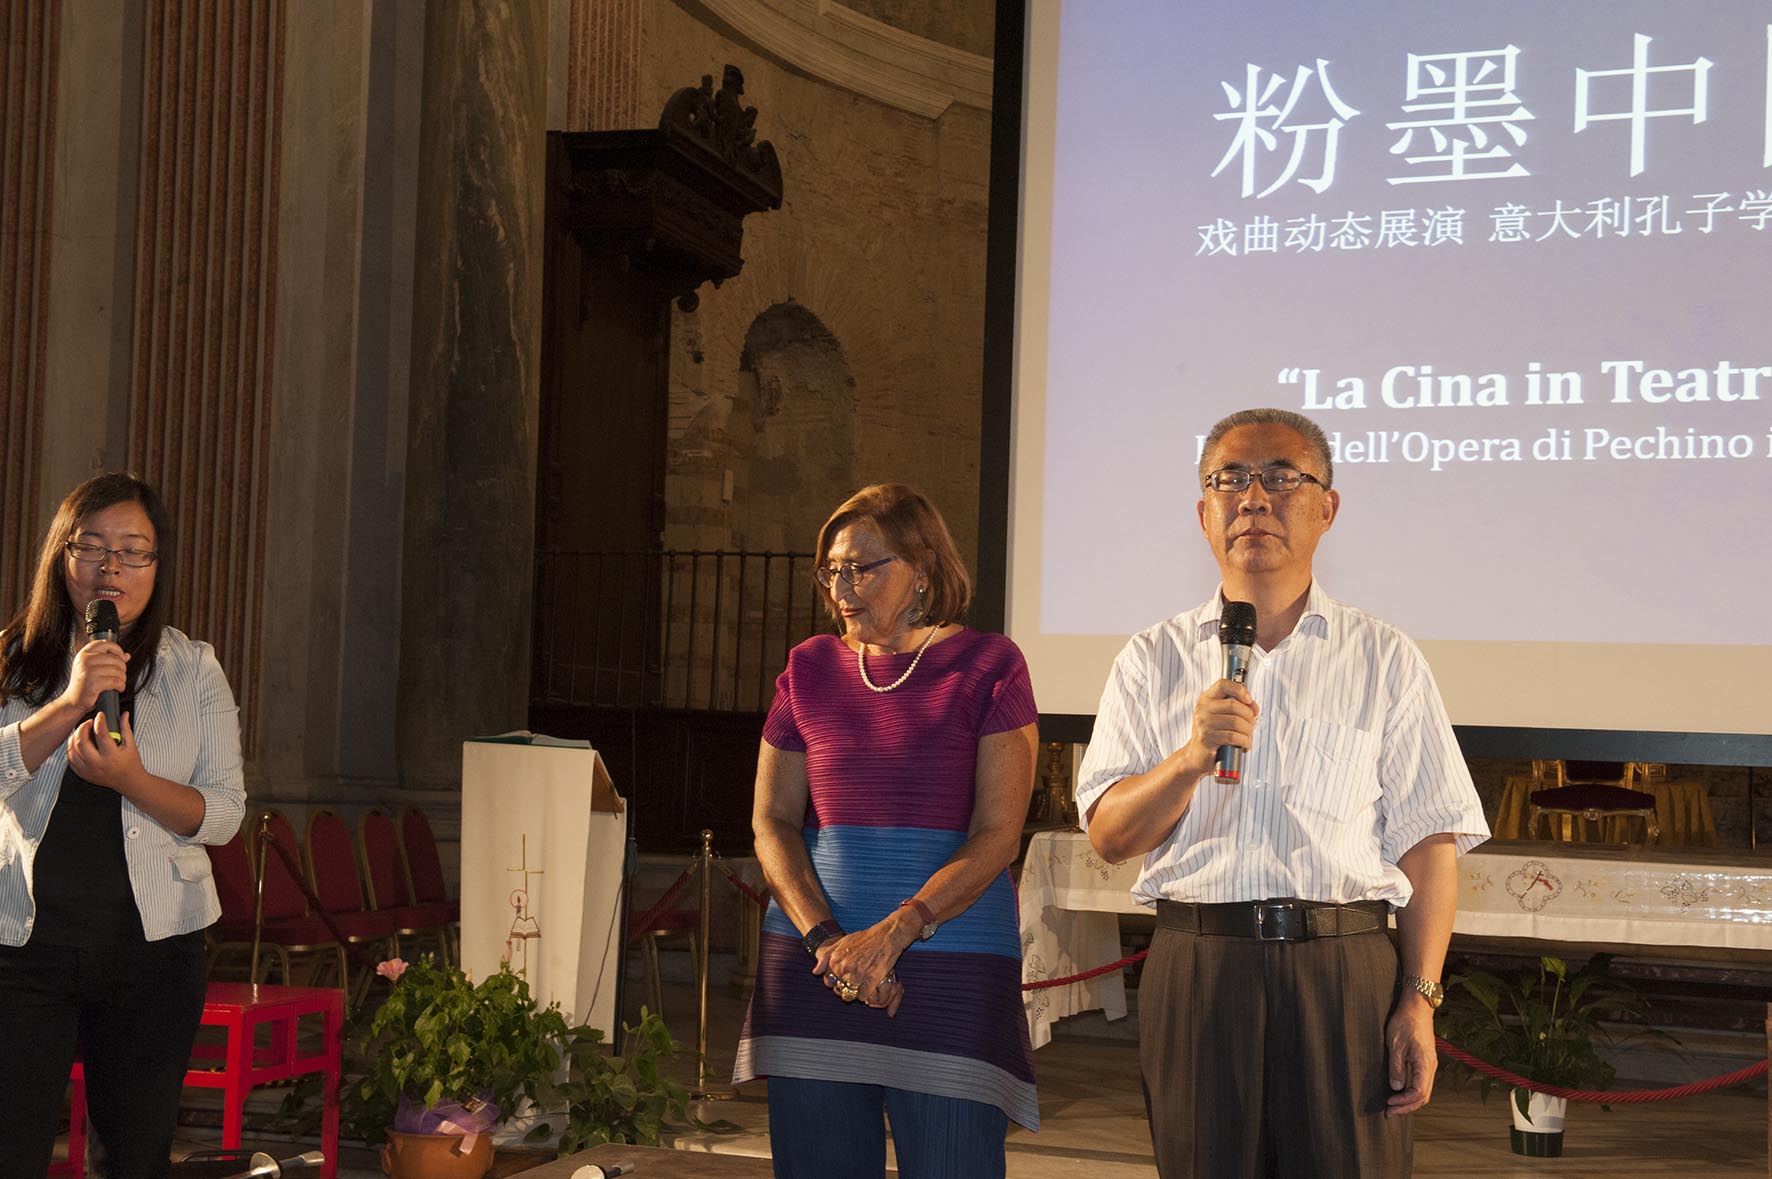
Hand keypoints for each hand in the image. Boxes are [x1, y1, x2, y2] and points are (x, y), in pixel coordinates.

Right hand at [61, 640, 128, 714]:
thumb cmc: (84, 685)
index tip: (121, 657)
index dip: (117, 649)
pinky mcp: (92, 682)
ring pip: (117, 670)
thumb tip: (127, 655)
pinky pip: (115, 681)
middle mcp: (84, 660)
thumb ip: (109, 660)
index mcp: (83, 654)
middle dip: (122, 668)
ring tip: (119, 683)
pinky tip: (118, 688)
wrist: (73, 702)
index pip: (105, 643)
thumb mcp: (93, 669)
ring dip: (122, 679)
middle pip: (115, 659)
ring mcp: (87, 671)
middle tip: (120, 676)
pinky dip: (121, 686)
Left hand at [66, 711, 146, 795]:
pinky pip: (71, 760)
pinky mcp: (83, 774)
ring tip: (81, 731)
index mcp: (111, 756)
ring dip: (74, 737)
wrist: (129, 782)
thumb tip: (124, 715)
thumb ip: (125, 728)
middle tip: (88, 723)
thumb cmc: (131, 765)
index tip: (100, 716)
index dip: (99, 721)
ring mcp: (89, 770)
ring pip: (73, 750)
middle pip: (82, 742)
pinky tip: (77, 743)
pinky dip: (71, 749)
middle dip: (83, 728)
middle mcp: (98, 764)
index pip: (101, 734)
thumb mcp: (131, 745)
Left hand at [814, 916, 913, 1015]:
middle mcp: (845, 967)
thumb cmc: (865, 939)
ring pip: (851, 995)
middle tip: (856, 982)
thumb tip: (815, 972)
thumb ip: (826, 957)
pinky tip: (870, 985)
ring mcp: (858, 974)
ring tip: (863, 984)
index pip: (828, 981)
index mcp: (836, 959)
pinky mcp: (871, 980)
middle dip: (846, 989)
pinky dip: (866, 994)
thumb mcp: (842, 942)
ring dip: (856, 992)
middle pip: (839, 989)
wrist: (886, 936)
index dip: (836, 983)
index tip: (844, 980)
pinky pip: (863, 996)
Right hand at [1184, 678, 1258, 777]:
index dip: (1239, 689)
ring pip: (1236, 722)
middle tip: (1250, 727)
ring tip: (1247, 738)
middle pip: (1234, 705)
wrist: (1196, 756)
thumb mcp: (1224, 717)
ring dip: (1248, 732)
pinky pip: (1233, 736)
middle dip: (1249, 717)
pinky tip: (1243, 745)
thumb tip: (1254, 707)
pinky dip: (1244, 742)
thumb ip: (1240, 708)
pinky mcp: (1206, 738)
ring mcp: (1203, 723)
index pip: (1223, 684)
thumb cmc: (1214, 735)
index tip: (1249, 700)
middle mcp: (1202, 709)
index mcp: (1206, 699)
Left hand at [1384, 995, 1438, 1115]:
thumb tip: (1396, 1087)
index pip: (1418, 1093)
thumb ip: (1396, 1067)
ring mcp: (1430, 1064)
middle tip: (1390, 1112)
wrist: (1417, 1007)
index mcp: (1425, 1064)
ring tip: (1394, 1105)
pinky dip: (1412, 1091)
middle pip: (1424, 1096)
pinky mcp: (1426, 1061)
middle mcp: (1431, 1067)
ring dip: (1410, 1100)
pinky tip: (1401, 1091)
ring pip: (1424, 1091)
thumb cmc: (1405, 1022)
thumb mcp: (1395, 1044)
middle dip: (1407, 1106)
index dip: (1404, 1102)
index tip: (1388, 1104)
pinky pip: (1422, 1082)